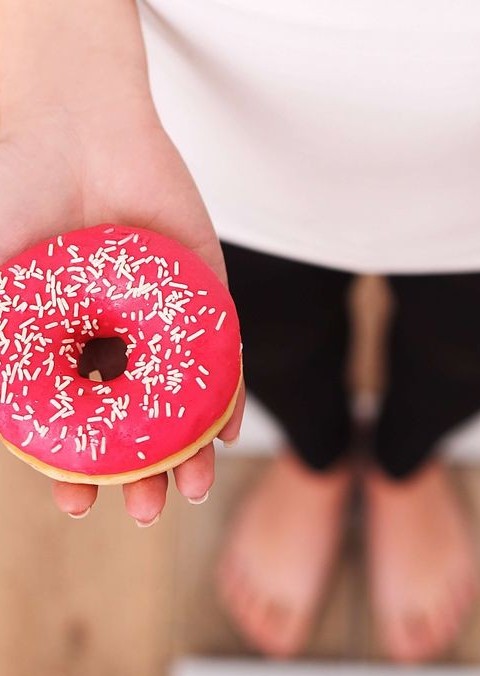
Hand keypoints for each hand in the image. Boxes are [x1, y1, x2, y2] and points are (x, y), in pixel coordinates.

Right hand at [0, 101, 244, 523]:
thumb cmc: (14, 195)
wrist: (76, 127)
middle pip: (133, 422)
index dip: (73, 470)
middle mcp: (112, 342)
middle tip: (146, 511)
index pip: (73, 426)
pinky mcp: (204, 295)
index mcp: (60, 347)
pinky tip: (226, 430)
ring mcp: (161, 321)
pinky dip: (225, 392)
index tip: (79, 505)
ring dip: (188, 448)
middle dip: (140, 473)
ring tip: (192, 489)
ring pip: (179, 400)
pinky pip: (220, 352)